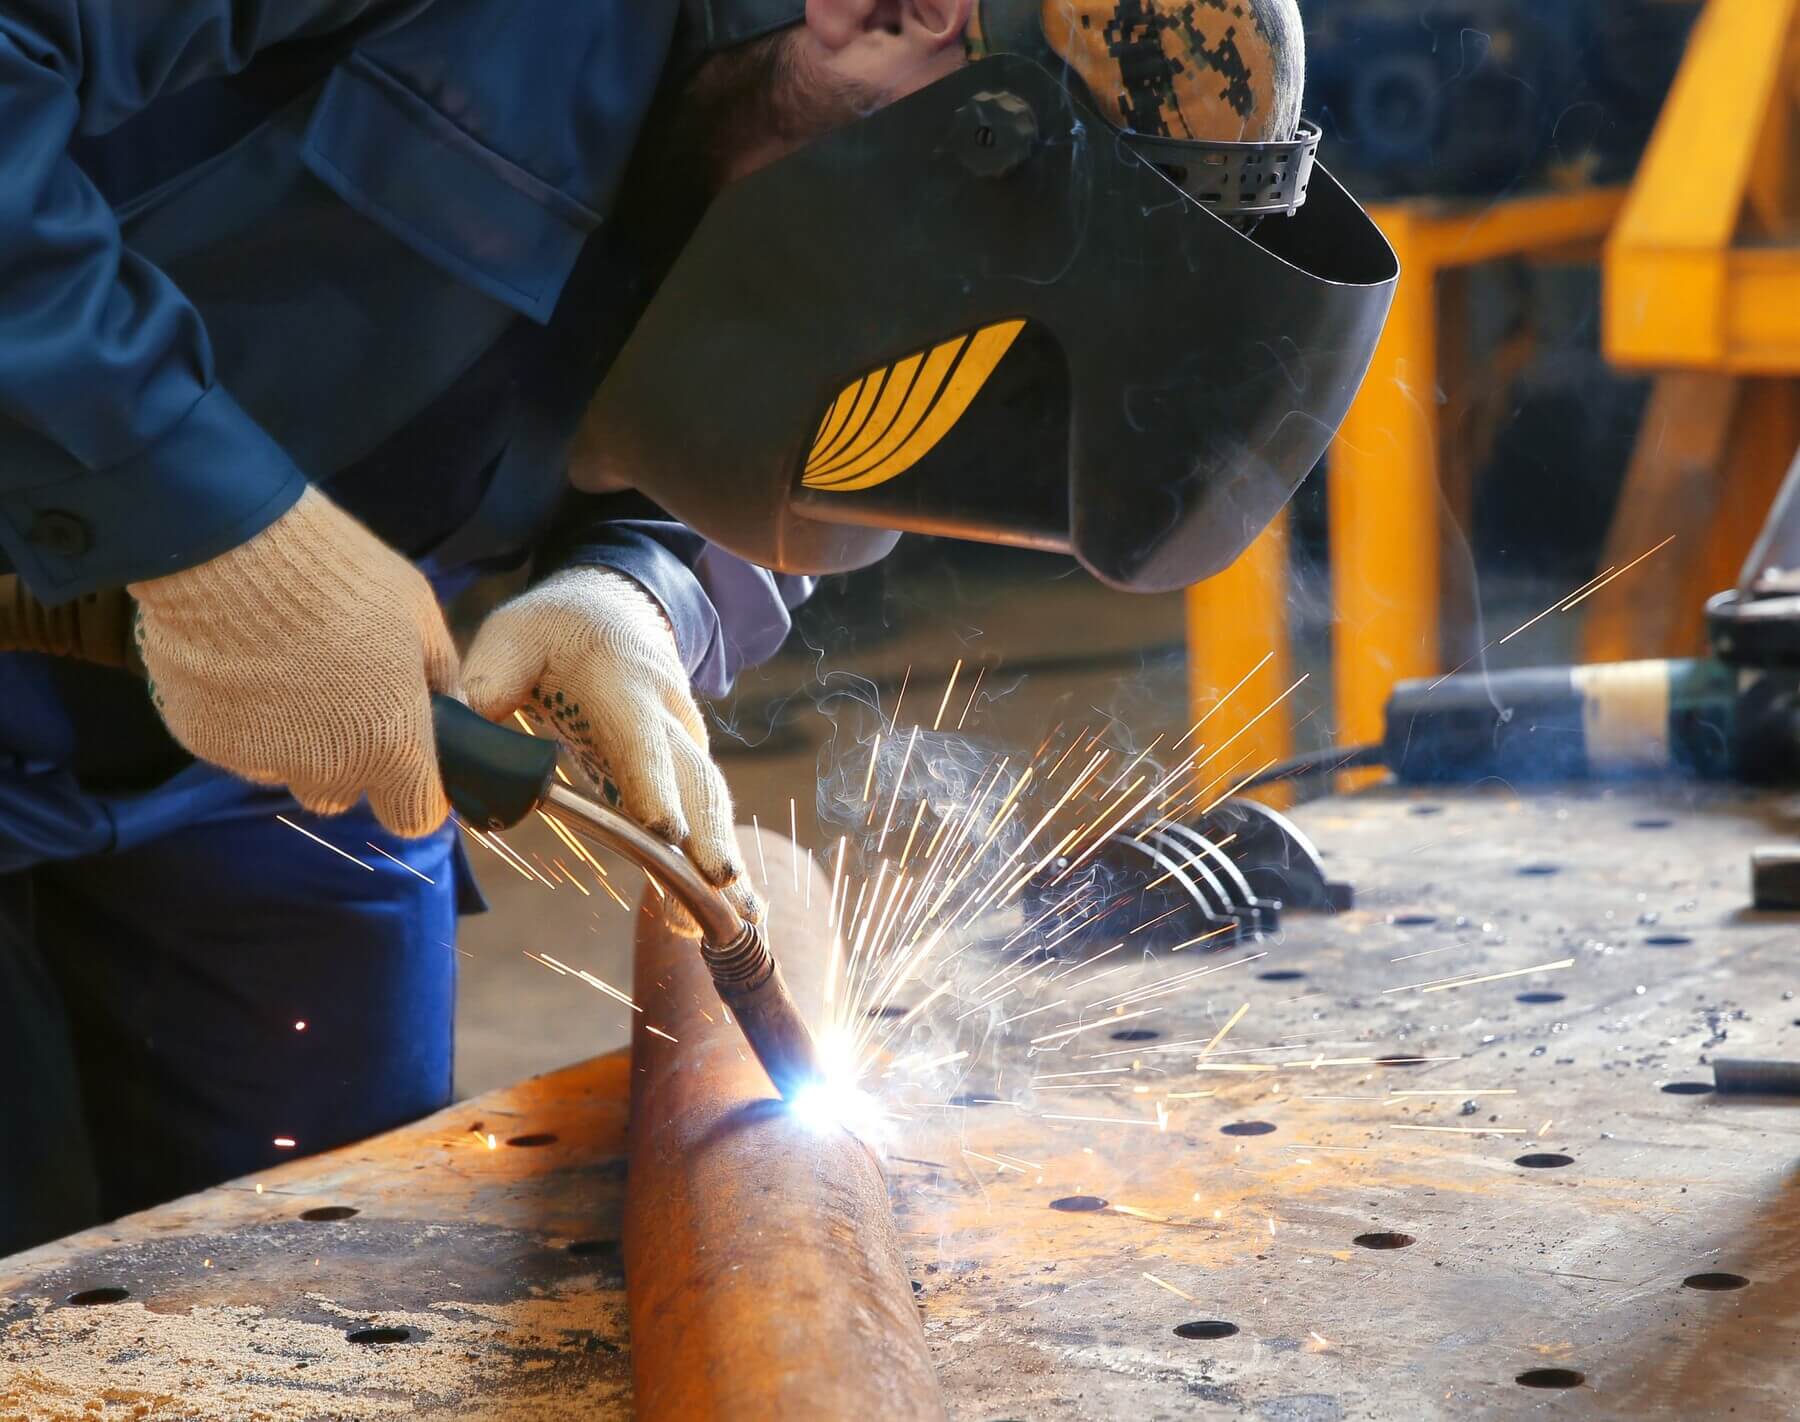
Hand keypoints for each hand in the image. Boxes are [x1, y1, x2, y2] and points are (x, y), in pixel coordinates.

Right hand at [129, 487, 457, 835]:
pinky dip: (239, 715)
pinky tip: (237, 660)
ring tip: (281, 667)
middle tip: (338, 695)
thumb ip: (439, 674)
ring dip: (289, 737)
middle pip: (342, 794)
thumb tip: (450, 706)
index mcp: (389, 747)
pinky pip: (233, 742)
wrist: (229, 549)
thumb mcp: (419, 614)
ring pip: (284, 768)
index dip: (414, 789)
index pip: (414, 816)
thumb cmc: (342, 576)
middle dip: (345, 759)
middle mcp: (324, 769)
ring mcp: (258, 759)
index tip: (408, 757)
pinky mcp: (200, 741)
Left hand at [462, 567, 759, 923]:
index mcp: (624, 685)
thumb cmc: (554, 628)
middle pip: (695, 779)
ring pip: (709, 799)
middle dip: (712, 834)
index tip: (667, 830)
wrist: (611, 608)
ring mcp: (681, 740)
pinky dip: (716, 854)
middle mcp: (666, 715)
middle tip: (723, 885)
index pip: (641, 741)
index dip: (653, 786)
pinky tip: (730, 905)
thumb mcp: (512, 638)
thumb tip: (457, 737)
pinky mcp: (681, 764)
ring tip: (742, 912)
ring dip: (725, 853)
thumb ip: (486, 683)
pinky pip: (704, 810)